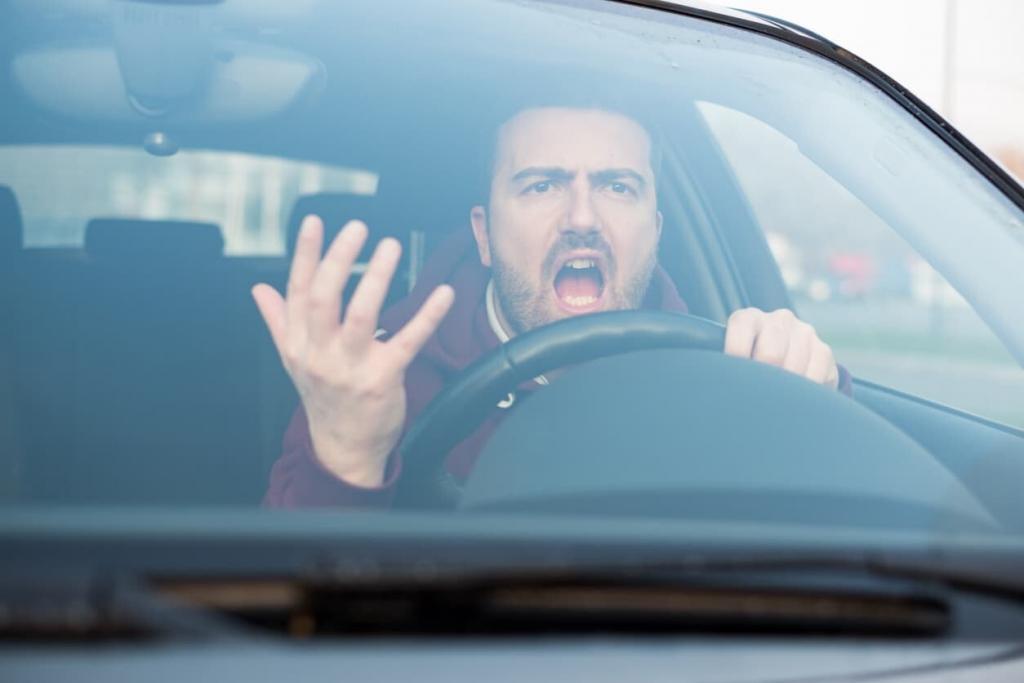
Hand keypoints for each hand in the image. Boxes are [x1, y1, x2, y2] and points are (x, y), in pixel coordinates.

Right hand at [252, 216, 454, 486]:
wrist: (343, 449)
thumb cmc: (323, 399)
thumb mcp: (294, 361)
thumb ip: (278, 322)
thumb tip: (258, 289)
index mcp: (299, 344)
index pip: (297, 292)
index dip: (304, 255)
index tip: (313, 223)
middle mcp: (320, 354)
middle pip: (324, 298)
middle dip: (338, 259)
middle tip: (356, 228)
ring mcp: (351, 367)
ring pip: (361, 315)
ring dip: (377, 278)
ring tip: (390, 247)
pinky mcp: (384, 379)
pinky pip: (407, 341)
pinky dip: (427, 315)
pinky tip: (441, 293)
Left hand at [723, 308, 837, 387]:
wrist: (787, 362)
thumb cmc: (749, 365)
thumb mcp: (734, 360)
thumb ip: (725, 365)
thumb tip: (719, 386)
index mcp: (748, 318)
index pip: (741, 328)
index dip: (736, 356)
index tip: (734, 379)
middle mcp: (778, 319)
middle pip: (770, 353)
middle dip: (763, 379)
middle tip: (757, 395)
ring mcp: (803, 332)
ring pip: (794, 367)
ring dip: (784, 389)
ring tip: (774, 399)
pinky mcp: (823, 349)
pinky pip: (814, 376)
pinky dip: (804, 392)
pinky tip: (794, 396)